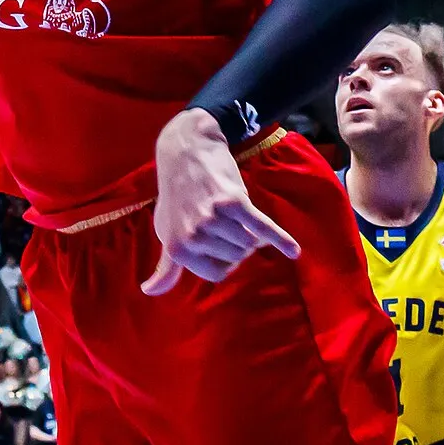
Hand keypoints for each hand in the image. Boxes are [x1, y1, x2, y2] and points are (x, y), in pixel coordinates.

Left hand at [142, 109, 298, 295]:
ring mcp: (214, 219)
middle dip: (238, 244)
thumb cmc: (177, 196)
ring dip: (251, 232)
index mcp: (178, 249)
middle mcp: (194, 236)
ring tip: (239, 217)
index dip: (225, 261)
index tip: (221, 245)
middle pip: (236, 258)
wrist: (186, 152)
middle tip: (227, 223)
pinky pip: (262, 227)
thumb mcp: (166, 231)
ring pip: (249, 243)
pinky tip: (293, 251)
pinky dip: (280, 239)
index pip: (217, 274)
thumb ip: (166, 266)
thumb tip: (150, 292)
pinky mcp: (234, 202)